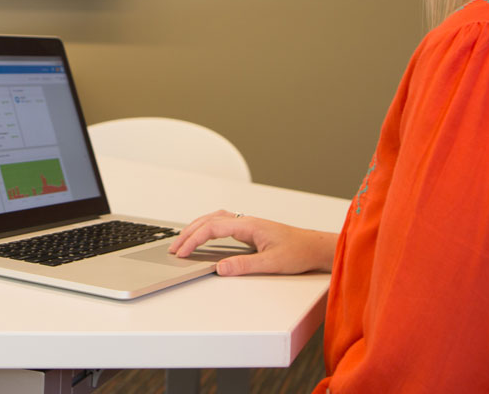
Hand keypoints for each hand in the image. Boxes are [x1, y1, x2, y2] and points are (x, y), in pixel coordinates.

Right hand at [168, 209, 337, 275]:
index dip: (193, 239)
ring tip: (182, 242)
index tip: (181, 252)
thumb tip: (220, 268)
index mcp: (248, 225)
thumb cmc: (299, 252)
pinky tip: (203, 237)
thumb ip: (245, 265)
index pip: (212, 227)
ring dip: (196, 228)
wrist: (315, 247)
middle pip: (209, 220)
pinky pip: (221, 224)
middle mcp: (246, 221)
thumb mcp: (272, 263)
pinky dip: (206, 229)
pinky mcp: (249, 230)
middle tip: (173, 248)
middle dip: (188, 233)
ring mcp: (247, 224)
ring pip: (214, 219)